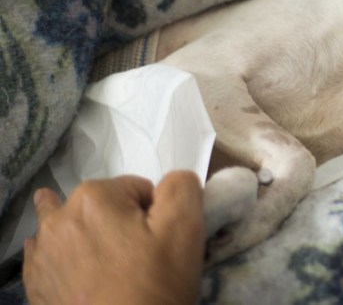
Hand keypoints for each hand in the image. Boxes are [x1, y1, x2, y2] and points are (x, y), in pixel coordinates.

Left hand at [23, 171, 204, 304]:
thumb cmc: (155, 283)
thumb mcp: (185, 227)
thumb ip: (181, 186)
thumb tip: (174, 180)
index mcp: (96, 196)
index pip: (138, 189)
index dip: (154, 213)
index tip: (159, 242)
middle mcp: (59, 217)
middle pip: (102, 205)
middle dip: (120, 223)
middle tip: (138, 257)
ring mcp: (42, 252)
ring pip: (69, 226)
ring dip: (85, 235)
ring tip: (104, 260)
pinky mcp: (36, 282)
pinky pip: (49, 256)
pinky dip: (66, 260)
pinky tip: (83, 276)